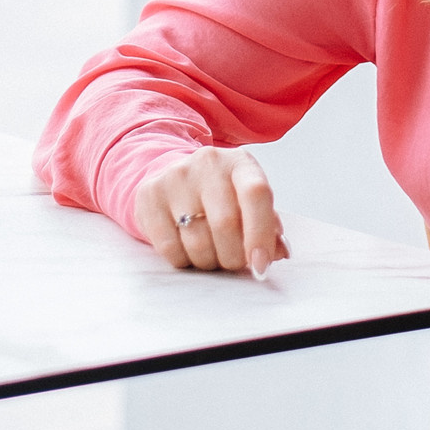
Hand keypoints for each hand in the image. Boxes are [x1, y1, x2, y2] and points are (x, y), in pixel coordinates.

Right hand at [132, 147, 288, 278]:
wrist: (175, 177)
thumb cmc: (222, 196)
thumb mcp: (248, 202)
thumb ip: (268, 226)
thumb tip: (279, 252)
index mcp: (240, 163)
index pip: (256, 193)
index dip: (260, 234)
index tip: (261, 266)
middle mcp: (208, 163)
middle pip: (226, 224)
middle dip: (234, 257)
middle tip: (234, 262)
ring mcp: (176, 177)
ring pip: (197, 242)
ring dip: (209, 262)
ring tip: (212, 255)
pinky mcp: (150, 195)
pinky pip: (170, 248)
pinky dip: (184, 261)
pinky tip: (188, 250)